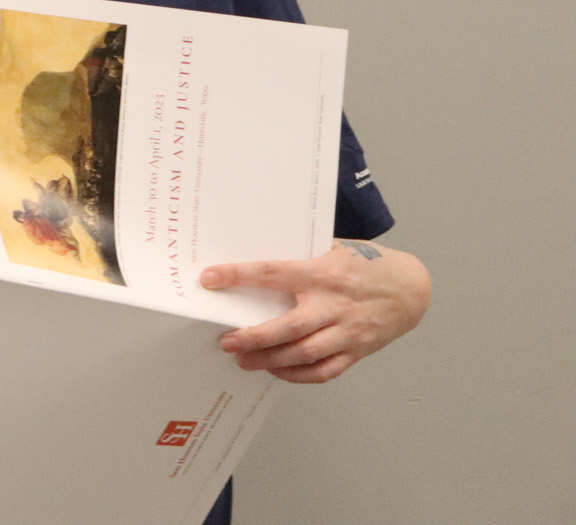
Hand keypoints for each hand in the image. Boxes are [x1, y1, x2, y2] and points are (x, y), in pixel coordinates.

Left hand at [203, 239, 430, 383]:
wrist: (412, 288)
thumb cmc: (366, 264)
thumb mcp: (334, 248)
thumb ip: (302, 255)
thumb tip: (256, 249)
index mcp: (323, 273)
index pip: (273, 273)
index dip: (239, 276)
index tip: (210, 279)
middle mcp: (334, 305)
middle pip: (287, 327)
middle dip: (252, 337)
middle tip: (226, 341)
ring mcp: (347, 332)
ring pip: (303, 353)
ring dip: (269, 360)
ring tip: (243, 360)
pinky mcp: (357, 351)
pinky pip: (323, 370)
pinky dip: (297, 375)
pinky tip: (276, 370)